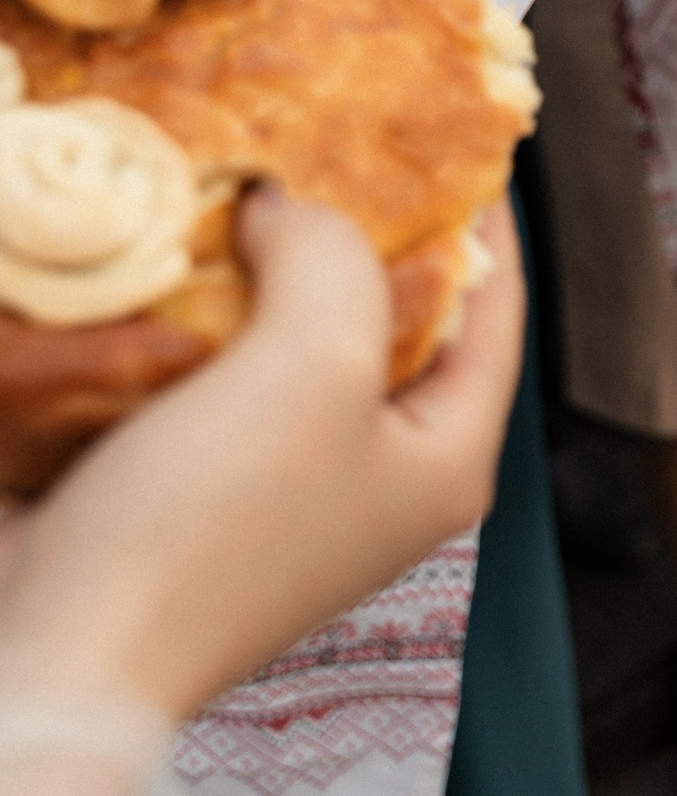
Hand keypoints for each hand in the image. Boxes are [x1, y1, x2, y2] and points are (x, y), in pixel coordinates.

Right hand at [0, 190, 525, 720]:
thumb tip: (295, 210)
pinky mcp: (198, 497)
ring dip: (270, 271)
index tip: (457, 138)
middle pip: (398, 326)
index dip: (484, 221)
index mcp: (448, 458)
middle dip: (365, 236)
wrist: (61, 656)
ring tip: (246, 180)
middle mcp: (383, 478)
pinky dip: (202, 320)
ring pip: (298, 347)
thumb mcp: (313, 363)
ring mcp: (288, 492)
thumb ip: (335, 260)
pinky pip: (218, 382)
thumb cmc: (215, 519)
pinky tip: (173, 259)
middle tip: (331, 144)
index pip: (497, 311)